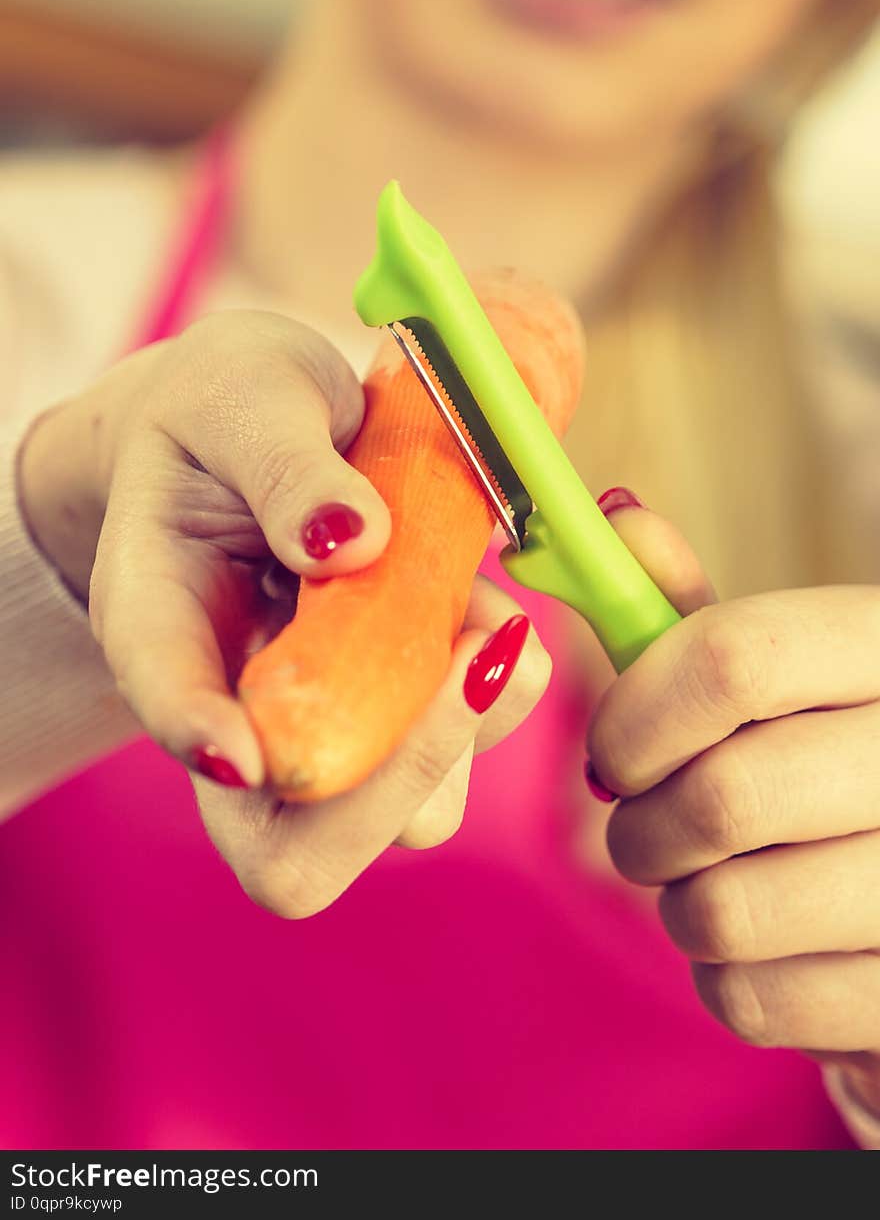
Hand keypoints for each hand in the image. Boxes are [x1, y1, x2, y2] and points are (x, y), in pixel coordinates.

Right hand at [19, 310, 550, 912]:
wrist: (253, 430)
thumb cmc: (226, 412)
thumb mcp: (241, 394)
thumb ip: (284, 463)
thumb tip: (355, 544)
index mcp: (158, 623)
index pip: (167, 708)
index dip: (203, 743)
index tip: (250, 753)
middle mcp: (233, 706)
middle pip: (290, 849)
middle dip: (398, 779)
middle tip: (473, 654)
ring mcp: (317, 725)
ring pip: (399, 817)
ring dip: (466, 731)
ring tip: (487, 612)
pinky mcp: (389, 711)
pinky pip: (453, 751)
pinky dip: (491, 693)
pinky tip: (490, 613)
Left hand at [588, 492, 879, 1115]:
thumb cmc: (832, 757)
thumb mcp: (784, 674)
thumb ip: (691, 615)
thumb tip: (613, 517)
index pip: (737, 659)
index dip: (636, 712)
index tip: (614, 750)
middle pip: (722, 798)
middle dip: (641, 826)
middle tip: (647, 824)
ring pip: (723, 912)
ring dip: (679, 903)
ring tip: (711, 879)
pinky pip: (751, 1001)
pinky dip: (723, 976)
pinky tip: (762, 941)